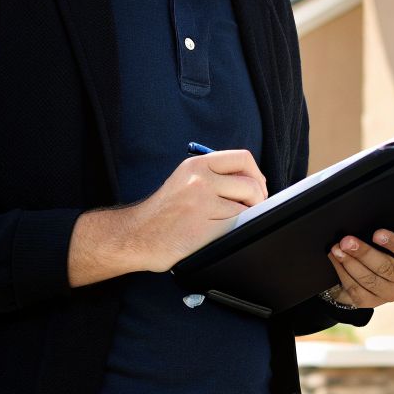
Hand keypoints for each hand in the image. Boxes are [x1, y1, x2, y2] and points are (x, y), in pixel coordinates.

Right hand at [119, 149, 266, 272]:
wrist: (135, 235)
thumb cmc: (164, 212)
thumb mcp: (185, 180)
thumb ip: (215, 175)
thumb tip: (254, 180)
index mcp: (197, 165)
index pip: (243, 158)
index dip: (257, 174)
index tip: (257, 187)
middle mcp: (200, 180)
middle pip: (251, 184)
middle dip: (258, 198)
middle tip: (253, 208)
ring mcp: (202, 204)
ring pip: (247, 207)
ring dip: (246, 216)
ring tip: (230, 221)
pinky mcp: (204, 227)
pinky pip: (236, 225)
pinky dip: (235, 229)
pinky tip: (221, 232)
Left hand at [324, 229, 393, 308]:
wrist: (376, 270)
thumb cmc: (385, 247)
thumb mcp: (391, 238)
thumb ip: (384, 235)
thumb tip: (363, 224)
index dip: (393, 243)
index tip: (376, 234)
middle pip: (386, 268)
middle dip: (364, 253)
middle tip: (347, 241)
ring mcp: (391, 293)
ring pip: (370, 280)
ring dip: (350, 263)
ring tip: (337, 249)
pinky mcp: (373, 302)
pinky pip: (356, 289)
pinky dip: (343, 273)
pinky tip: (336, 260)